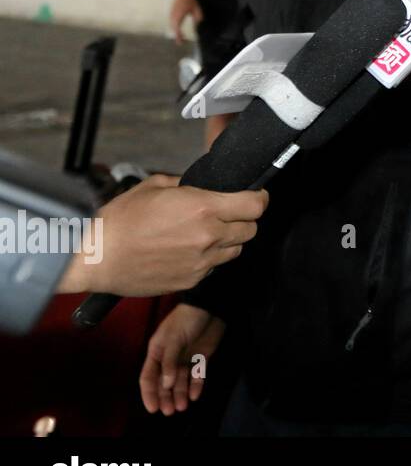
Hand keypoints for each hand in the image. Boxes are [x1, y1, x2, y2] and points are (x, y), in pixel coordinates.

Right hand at [58, 174, 267, 296]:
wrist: (96, 259)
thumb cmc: (119, 221)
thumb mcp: (153, 186)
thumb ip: (186, 183)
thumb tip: (200, 185)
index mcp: (203, 208)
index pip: (256, 205)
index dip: (259, 198)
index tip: (255, 195)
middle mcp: (209, 236)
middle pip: (251, 229)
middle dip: (243, 219)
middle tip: (227, 213)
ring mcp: (202, 262)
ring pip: (236, 250)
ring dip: (229, 240)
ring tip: (206, 233)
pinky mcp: (192, 281)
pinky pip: (215, 267)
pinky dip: (210, 258)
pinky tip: (189, 250)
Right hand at [140, 304, 225, 414]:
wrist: (210, 307)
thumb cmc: (186, 320)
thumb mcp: (173, 339)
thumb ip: (169, 362)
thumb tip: (166, 385)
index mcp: (157, 352)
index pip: (148, 376)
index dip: (149, 393)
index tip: (152, 408)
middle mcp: (169, 358)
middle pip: (164, 383)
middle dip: (165, 397)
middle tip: (169, 412)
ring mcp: (185, 358)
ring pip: (180, 381)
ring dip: (180, 394)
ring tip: (182, 407)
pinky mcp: (201, 358)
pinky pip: (197, 375)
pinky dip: (195, 386)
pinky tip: (195, 396)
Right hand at [169, 0, 202, 43]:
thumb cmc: (189, 0)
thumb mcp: (196, 10)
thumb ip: (197, 18)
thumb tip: (198, 24)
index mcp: (178, 17)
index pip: (177, 30)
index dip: (179, 38)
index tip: (181, 43)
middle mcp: (173, 16)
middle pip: (173, 29)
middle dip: (177, 36)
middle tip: (181, 43)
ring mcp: (171, 14)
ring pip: (172, 25)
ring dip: (175, 31)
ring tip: (180, 37)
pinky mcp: (172, 12)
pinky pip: (172, 22)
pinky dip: (174, 26)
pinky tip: (177, 28)